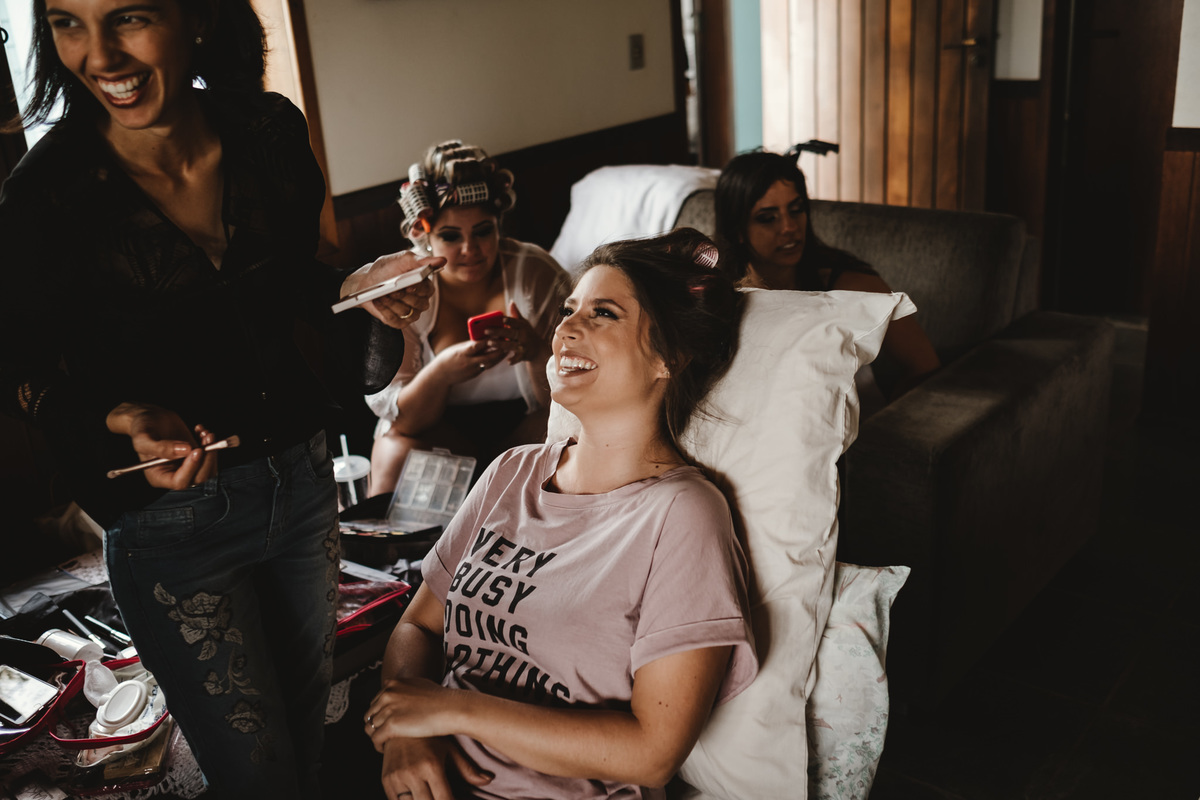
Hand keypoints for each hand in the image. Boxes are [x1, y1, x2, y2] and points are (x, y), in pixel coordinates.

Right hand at [105, 403, 217, 488]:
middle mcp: (174, 474)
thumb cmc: (142, 428)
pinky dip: (211, 443)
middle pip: (199, 478)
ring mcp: (186, 465)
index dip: (191, 469)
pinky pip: (210, 457)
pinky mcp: (195, 456)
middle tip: (208, 438)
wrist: (149, 417)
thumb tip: (186, 450)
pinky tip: (201, 430)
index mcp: (159, 477)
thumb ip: (161, 447)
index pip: (180, 482)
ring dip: (212, 451)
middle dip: (207, 459)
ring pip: (208, 468)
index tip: (197, 450)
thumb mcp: (144, 438)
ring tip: (205, 433)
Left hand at [343, 251, 442, 328]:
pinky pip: (395, 320)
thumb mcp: (402, 260)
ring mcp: (410, 313)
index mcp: (424, 285)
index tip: (408, 285)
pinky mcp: (399, 322)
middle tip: (391, 289)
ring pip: (406, 312)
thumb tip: (442, 260)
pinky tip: (378, 301)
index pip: (428, 290)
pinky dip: (385, 310)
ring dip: (391, 302)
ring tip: (381, 294)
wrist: (366, 281)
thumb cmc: (386, 269)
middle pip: (419, 303)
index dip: (418, 289)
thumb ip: (421, 261)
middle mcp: (420, 301)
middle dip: (403, 296)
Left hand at [365, 678, 455, 743]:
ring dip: (376, 736)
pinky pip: (375, 739)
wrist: (451, 708)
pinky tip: (383, 749)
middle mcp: (388, 694)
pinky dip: (377, 746)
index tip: (385, 722)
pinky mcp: (391, 725)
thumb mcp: (419, 684)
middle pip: (370, 713)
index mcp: (393, 684)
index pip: (376, 700)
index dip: (379, 713)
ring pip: (370, 727)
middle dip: (376, 724)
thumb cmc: (441, 699)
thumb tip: (398, 691)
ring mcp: (388, 709)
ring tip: (383, 743)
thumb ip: (405, 688)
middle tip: (383, 734)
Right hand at [378, 736, 492, 799]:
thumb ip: (468, 769)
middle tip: (444, 796)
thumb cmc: (429, 738)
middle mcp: (413, 773)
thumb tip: (488, 780)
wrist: (400, 724)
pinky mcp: (386, 781)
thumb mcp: (450, 750)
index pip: (444, 799)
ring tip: (431, 793)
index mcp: (431, 766)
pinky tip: (418, 796)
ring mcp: (397, 778)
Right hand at [433, 339, 507, 384]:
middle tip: (507, 344)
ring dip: (498, 357)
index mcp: (462, 353)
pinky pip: (486, 366)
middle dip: (499, 351)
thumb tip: (483, 339)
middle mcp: (468, 362)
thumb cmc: (448, 357)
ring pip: (489, 363)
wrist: (441, 375)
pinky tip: (498, 356)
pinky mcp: (474, 374)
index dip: (487, 341)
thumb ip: (470, 345)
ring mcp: (472, 370)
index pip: (477, 346)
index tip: (496, 335)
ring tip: (506, 349)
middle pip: (488, 357)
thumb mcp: (458, 349)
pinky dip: (492, 361)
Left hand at [478, 302, 539, 364]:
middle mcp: (524, 335)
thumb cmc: (527, 333)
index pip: (515, 322)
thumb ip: (516, 314)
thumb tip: (511, 301)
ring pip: (511, 345)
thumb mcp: (524, 323)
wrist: (538, 349)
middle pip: (510, 333)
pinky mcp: (524, 355)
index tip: (501, 318)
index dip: (509, 320)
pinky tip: (507, 361)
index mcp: (523, 326)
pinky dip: (513, 360)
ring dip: (500, 344)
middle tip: (485, 331)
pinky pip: (518, 358)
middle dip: (498, 332)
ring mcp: (524, 346)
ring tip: (489, 343)